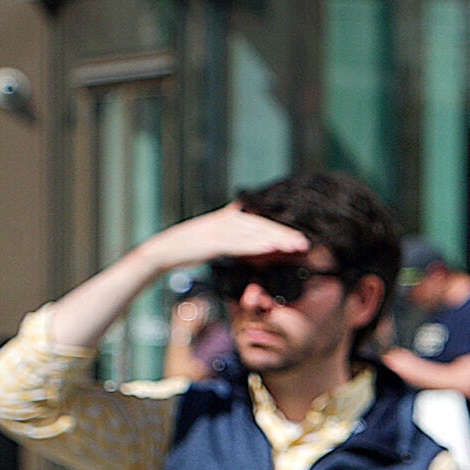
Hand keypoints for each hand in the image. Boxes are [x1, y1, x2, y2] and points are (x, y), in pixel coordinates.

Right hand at [141, 202, 310, 271]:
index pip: (260, 222)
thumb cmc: (192, 249)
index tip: (300, 237)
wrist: (164, 251)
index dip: (280, 229)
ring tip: (294, 246)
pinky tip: (271, 249)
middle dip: (283, 234)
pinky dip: (255, 246)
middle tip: (305, 242)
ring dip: (275, 239)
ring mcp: (218, 229)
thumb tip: (257, 243)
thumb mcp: (217, 239)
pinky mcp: (211, 241)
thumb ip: (236, 238)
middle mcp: (225, 220)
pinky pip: (237, 244)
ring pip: (252, 233)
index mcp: (228, 218)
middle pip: (260, 225)